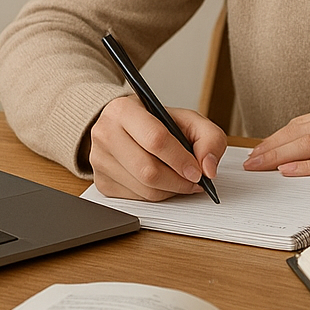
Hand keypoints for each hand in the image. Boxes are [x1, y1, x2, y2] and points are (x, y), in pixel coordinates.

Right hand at [88, 95, 227, 200]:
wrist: (124, 126)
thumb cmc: (155, 122)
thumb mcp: (187, 119)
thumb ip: (209, 137)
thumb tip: (209, 168)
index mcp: (123, 110)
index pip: (155, 139)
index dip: (180, 159)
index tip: (197, 171)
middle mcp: (105, 133)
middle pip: (148, 170)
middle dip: (178, 181)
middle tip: (194, 180)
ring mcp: (99, 160)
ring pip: (144, 189)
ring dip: (171, 190)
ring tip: (181, 180)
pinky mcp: (102, 182)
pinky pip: (137, 199)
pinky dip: (157, 195)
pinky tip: (163, 182)